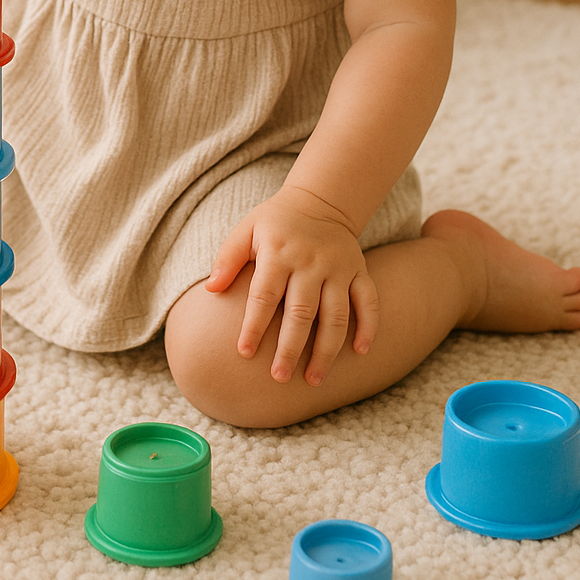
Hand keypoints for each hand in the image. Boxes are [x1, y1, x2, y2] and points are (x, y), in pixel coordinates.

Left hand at [204, 185, 378, 385]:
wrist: (320, 200)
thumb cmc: (275, 222)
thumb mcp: (246, 229)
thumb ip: (228, 258)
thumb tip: (210, 290)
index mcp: (279, 253)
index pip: (264, 295)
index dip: (253, 325)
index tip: (243, 353)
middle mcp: (311, 263)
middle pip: (301, 312)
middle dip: (290, 348)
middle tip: (279, 377)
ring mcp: (338, 268)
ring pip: (336, 315)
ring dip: (326, 350)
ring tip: (313, 379)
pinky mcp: (359, 271)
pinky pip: (369, 301)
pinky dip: (369, 326)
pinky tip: (360, 353)